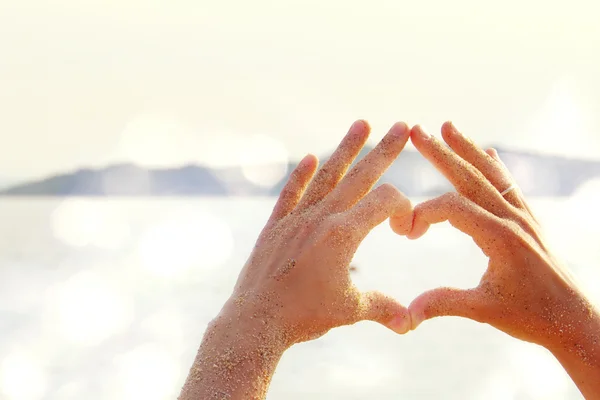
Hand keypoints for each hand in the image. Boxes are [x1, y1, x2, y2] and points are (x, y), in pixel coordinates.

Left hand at [180, 120, 413, 399]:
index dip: (403, 207)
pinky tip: (309, 157)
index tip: (404, 228)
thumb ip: (384, 308)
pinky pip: (290, 194)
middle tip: (402, 125)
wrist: (256, 320)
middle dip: (384, 150)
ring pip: (325, 176)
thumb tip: (410, 323)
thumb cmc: (304, 316)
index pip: (384, 201)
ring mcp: (295, 219)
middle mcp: (321, 218)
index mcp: (344, 234)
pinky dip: (299, 175)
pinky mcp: (275, 226)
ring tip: (361, 123)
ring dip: (345, 149)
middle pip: (359, 176)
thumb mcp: (350, 310)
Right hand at [389, 122, 599, 397]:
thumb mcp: (484, 311)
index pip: (453, 208)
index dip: (423, 214)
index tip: (405, 232)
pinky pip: (509, 185)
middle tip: (417, 130)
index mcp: (501, 237)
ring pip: (491, 174)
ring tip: (448, 126)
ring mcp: (524, 216)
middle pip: (470, 177)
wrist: (574, 320)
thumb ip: (444, 304)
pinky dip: (494, 166)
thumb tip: (407, 313)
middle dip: (441, 153)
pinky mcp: (529, 220)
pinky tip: (487, 152)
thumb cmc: (531, 317)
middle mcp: (513, 219)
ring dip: (467, 149)